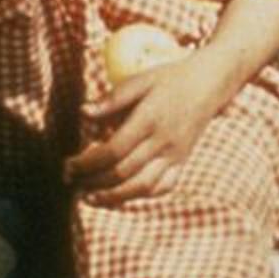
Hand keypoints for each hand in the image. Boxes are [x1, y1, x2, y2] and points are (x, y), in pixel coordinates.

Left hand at [64, 48, 227, 204]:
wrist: (209, 84)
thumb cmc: (170, 79)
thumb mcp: (140, 81)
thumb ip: (111, 100)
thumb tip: (83, 113)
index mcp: (149, 119)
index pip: (114, 150)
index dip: (88, 162)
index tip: (68, 164)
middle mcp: (163, 141)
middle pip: (124, 172)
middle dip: (93, 181)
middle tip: (71, 181)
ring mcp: (175, 155)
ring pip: (142, 186)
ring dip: (113, 197)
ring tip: (89, 198)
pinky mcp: (182, 162)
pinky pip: (162, 187)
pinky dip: (139, 196)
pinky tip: (119, 196)